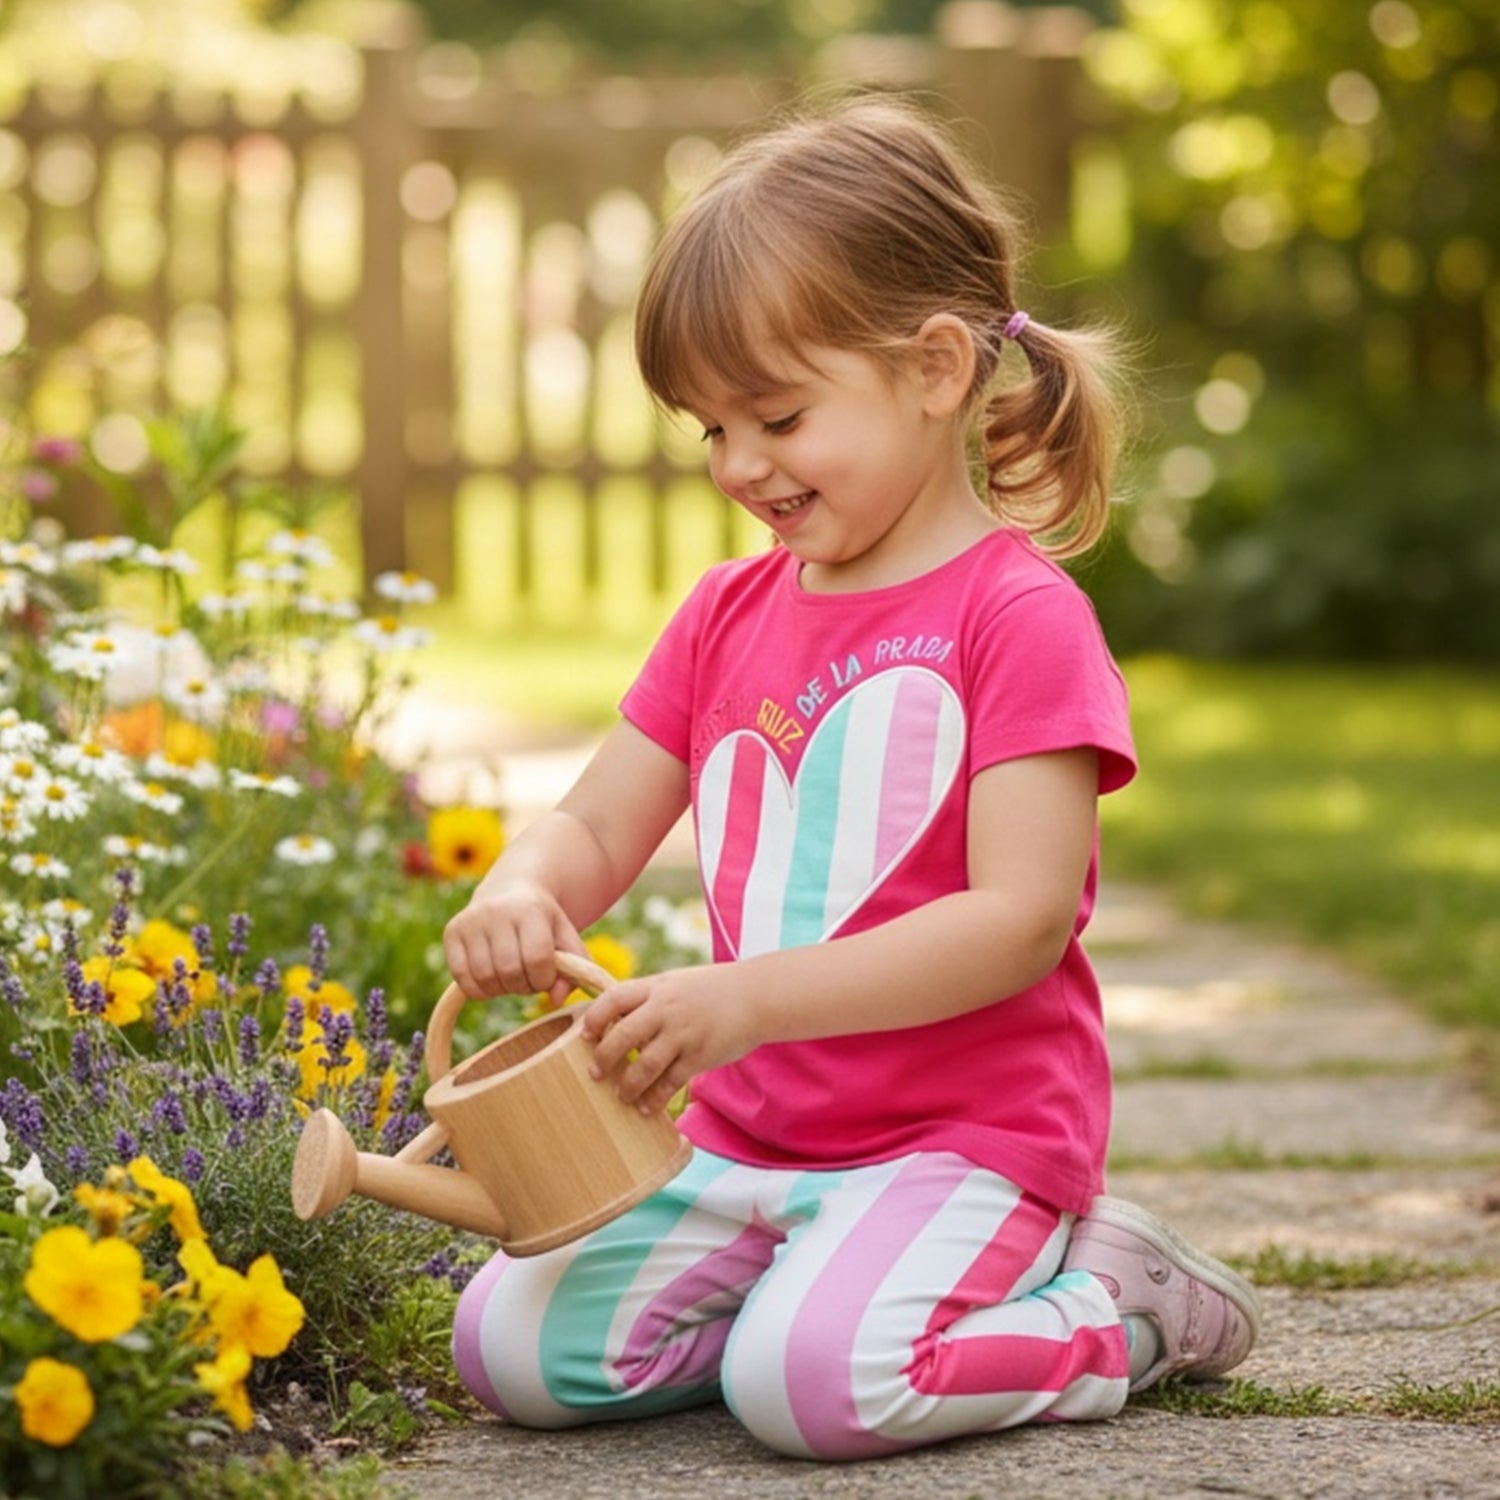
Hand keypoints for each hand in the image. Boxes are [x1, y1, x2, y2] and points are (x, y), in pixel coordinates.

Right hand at [442, 879, 586, 1007]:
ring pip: (484, 978)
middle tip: (528, 979)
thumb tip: (557, 999)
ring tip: (512, 977)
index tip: (546, 975)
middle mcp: (496, 911)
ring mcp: (470, 921)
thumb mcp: (566, 937)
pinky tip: (493, 980)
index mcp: (530, 909)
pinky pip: (462, 979)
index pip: (537, 959)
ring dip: (502, 990)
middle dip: (523, 986)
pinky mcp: (451, 932)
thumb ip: (574, 968)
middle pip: (509, 971)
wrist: (510, 890)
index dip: (544, 978)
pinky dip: (479, 990)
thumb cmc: (543, 921)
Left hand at [580, 965, 757, 1116]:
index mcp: (657, 987)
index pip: (614, 999)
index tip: (584, 1035)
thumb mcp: (676, 982)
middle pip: (622, 1035)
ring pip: (643, 1065)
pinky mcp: (700, 1056)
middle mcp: (666, 1009)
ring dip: (627, 1085)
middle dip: (603, 1057)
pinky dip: (655, 1098)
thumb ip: (647, 998)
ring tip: (621, 1095)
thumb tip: (614, 1020)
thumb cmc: (712, 989)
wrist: (757, 996)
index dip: (594, 1019)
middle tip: (595, 1073)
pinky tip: (646, 1108)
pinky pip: (670, 1083)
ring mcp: (683, 1033)